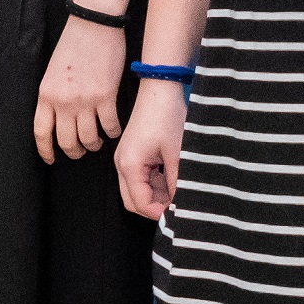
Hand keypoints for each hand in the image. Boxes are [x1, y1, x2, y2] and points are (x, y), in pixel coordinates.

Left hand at [33, 16, 126, 163]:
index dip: (46, 150)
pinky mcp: (105, 96)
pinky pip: (109, 126)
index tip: (51, 159)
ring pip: (89, 138)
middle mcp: (62, 101)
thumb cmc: (73, 44)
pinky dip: (113, 132)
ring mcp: (84, 100)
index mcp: (46, 94)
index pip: (41, 132)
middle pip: (66, 141)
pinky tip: (114, 130)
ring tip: (97, 141)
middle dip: (74, 151)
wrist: (93, 24)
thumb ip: (53, 95)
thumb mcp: (53, 72)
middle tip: (81, 150)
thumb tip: (59, 117)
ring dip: (94, 144)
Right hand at [114, 79, 186, 218]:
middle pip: (133, 201)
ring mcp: (125, 160)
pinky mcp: (132, 155)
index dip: (159, 213)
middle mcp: (122, 165)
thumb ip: (177, 182)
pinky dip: (155, 184)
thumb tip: (181, 204)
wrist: (160, 90)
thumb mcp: (177, 153)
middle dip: (155, 207)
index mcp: (130, 165)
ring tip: (179, 191)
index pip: (140, 203)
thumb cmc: (167, 117)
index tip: (179, 213)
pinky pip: (140, 179)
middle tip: (178, 206)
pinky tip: (173, 179)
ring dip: (156, 196)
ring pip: (137, 191)